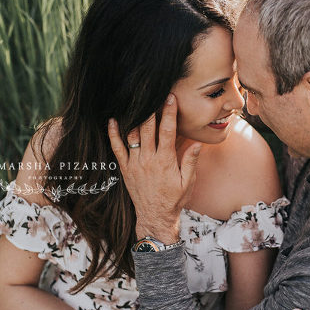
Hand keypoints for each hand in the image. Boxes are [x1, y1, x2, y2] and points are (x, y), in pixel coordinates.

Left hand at [108, 94, 200, 243]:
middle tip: (151, 93)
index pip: (167, 131)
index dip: (168, 112)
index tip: (169, 97)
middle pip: (148, 128)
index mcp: (165, 160)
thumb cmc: (174, 199)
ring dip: (134, 117)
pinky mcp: (125, 169)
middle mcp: (148, 159)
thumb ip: (191, 161)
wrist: (155, 216)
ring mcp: (135, 163)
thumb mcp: (188, 182)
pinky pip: (117, 149)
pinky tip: (112, 121)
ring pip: (132, 135)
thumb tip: (197, 144)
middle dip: (151, 109)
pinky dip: (113, 134)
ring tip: (135, 101)